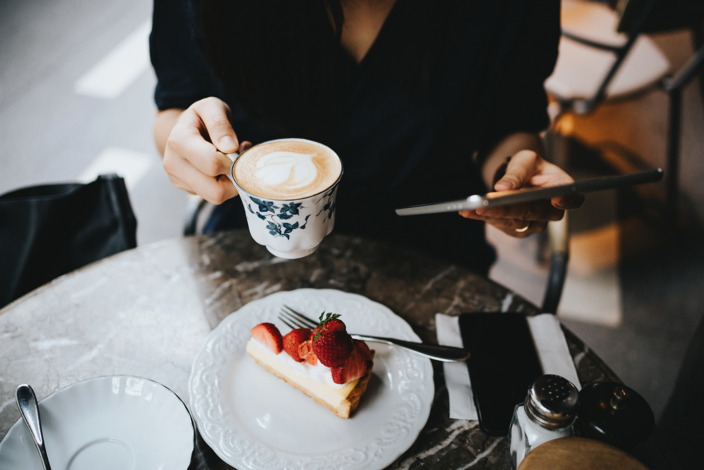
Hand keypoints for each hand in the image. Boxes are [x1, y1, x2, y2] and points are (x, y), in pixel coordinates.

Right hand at [162, 97, 248, 203]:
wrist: (184, 128)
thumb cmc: (201, 117)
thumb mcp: (212, 107)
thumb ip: (220, 123)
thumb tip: (230, 147)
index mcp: (179, 141)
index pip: (212, 164)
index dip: (232, 160)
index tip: (237, 149)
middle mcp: (173, 164)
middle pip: (215, 190)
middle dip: (233, 178)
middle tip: (237, 160)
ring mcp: (177, 179)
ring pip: (216, 197)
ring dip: (230, 183)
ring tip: (230, 163)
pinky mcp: (186, 189)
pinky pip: (213, 196)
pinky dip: (224, 185)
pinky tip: (222, 169)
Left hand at [459, 150, 582, 236]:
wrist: (520, 176)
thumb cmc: (528, 166)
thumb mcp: (524, 160)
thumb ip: (517, 171)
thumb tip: (503, 186)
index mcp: (562, 189)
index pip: (572, 198)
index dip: (567, 201)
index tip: (557, 200)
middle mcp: (552, 210)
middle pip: (532, 212)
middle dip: (506, 209)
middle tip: (483, 206)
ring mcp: (536, 223)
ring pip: (514, 222)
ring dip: (489, 216)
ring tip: (468, 208)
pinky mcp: (519, 229)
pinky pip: (501, 225)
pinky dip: (483, 218)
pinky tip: (467, 212)